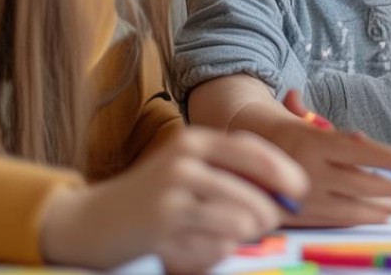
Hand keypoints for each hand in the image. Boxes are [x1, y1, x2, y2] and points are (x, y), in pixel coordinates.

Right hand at [39, 127, 306, 274]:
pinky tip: (205, 245)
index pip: (254, 149)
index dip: (284, 170)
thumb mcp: (186, 170)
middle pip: (256, 187)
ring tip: (235, 235)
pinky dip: (222, 249)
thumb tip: (284, 190)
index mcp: (194, 140)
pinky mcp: (167, 222)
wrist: (90, 221)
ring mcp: (175, 190)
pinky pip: (220, 242)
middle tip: (268, 223)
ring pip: (243, 218)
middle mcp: (186, 159)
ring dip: (248, 232)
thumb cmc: (149, 198)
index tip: (299, 189)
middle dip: (271, 209)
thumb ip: (227, 172)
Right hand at [271, 89, 390, 226]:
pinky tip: (380, 214)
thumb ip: (336, 131)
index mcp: (313, 143)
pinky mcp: (302, 216)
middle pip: (362, 182)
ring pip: (354, 205)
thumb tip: (364, 140)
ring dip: (382, 205)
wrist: (241, 159)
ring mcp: (307, 197)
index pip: (361, 151)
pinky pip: (339, 218)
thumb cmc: (285, 136)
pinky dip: (363, 217)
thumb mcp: (305, 124)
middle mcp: (311, 172)